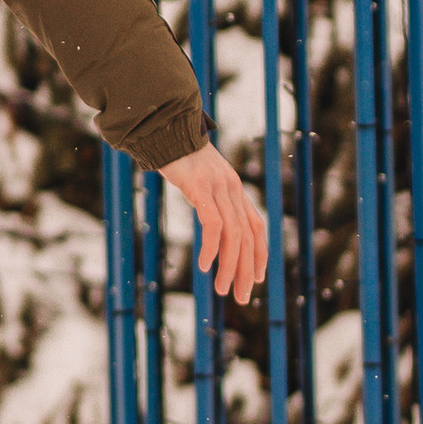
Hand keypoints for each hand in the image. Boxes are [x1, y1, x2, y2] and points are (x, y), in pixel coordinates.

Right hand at [158, 144, 269, 307]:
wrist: (163, 126)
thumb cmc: (176, 155)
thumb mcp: (199, 179)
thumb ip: (208, 197)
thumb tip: (209, 219)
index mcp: (235, 189)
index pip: (256, 227)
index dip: (259, 255)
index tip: (254, 280)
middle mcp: (232, 189)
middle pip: (248, 236)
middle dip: (246, 270)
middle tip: (240, 297)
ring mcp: (218, 188)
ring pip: (234, 235)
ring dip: (230, 266)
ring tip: (221, 289)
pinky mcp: (200, 187)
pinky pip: (212, 224)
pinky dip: (211, 248)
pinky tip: (205, 265)